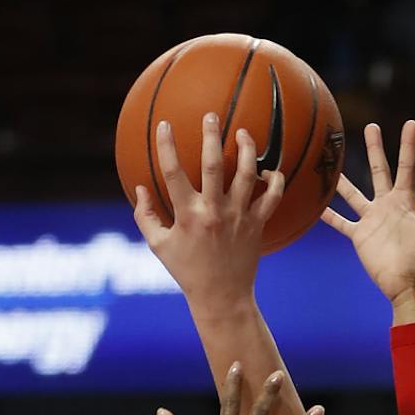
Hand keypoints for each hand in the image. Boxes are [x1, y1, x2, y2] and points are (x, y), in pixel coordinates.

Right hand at [134, 115, 284, 315]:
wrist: (221, 298)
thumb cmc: (187, 271)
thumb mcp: (159, 247)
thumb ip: (145, 216)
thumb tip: (139, 187)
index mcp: (187, 216)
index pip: (173, 173)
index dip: (166, 146)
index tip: (164, 125)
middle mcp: (214, 213)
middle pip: (214, 165)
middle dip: (212, 135)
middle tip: (211, 116)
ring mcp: (238, 217)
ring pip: (247, 174)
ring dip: (247, 149)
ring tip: (243, 133)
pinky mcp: (257, 224)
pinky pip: (273, 197)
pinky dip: (274, 180)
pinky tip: (268, 169)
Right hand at [321, 120, 414, 310]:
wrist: (408, 284)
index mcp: (406, 200)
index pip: (407, 166)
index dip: (408, 145)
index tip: (410, 123)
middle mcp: (388, 205)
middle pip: (379, 170)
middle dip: (375, 149)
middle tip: (371, 126)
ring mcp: (372, 220)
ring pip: (355, 194)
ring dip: (344, 180)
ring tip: (332, 164)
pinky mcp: (360, 237)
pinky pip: (342, 223)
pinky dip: (330, 216)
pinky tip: (317, 205)